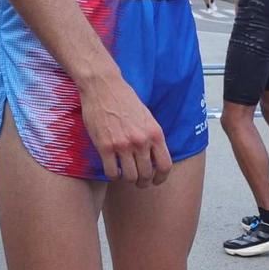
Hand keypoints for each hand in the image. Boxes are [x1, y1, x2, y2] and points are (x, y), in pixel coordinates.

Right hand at [77, 66, 171, 185]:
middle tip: (139, 182)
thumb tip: (155, 157)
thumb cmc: (125, 100)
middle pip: (146, 174)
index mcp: (155, 134)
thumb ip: (152, 137)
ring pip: (130, 176)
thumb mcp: (147, 117)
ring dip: (128, 180)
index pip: (165, 166)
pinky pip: (111, 172)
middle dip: (143, 182)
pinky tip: (112, 170)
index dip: (161, 178)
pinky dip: (113, 176)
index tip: (156, 181)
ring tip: (125, 176)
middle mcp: (141, 141)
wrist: (103, 87)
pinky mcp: (104, 146)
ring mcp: (122, 145)